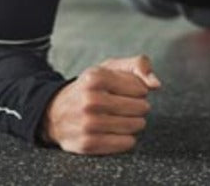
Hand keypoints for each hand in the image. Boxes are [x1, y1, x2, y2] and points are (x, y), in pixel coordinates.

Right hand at [42, 54, 161, 154]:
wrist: (54, 113)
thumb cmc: (89, 88)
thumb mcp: (110, 68)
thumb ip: (138, 65)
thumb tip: (155, 84)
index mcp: (95, 77)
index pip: (141, 89)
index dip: (139, 91)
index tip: (127, 92)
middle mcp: (90, 100)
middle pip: (140, 108)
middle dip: (138, 107)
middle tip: (125, 106)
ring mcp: (87, 124)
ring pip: (135, 126)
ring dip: (134, 123)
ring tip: (121, 118)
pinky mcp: (87, 144)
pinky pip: (126, 143)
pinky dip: (127, 139)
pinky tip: (117, 132)